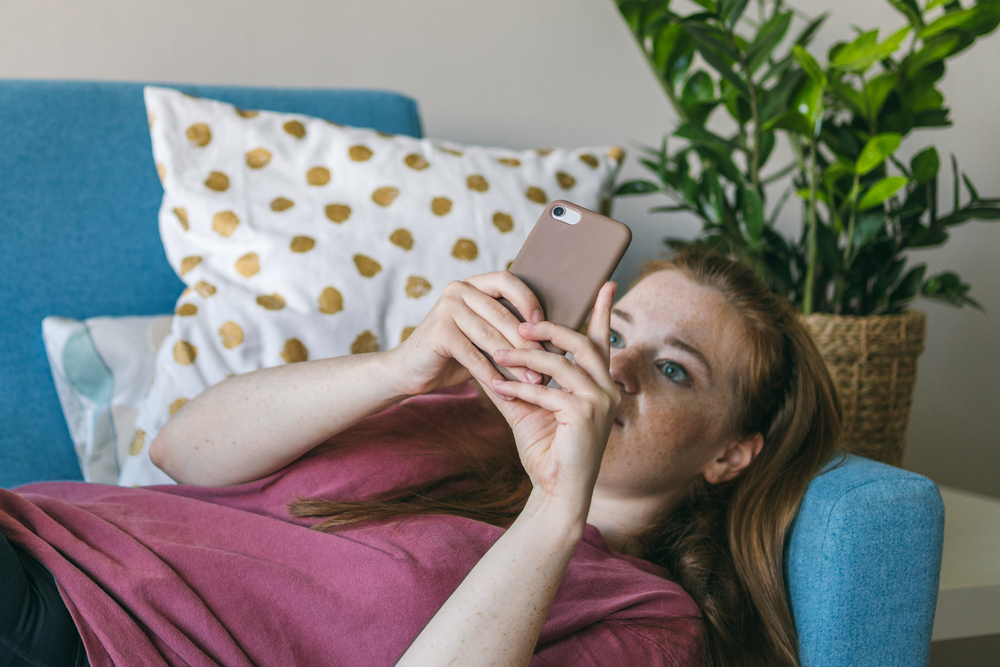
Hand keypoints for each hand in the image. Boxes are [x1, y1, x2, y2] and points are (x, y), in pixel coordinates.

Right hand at [387, 272, 547, 396]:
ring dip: (515, 363)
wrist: (409, 370)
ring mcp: (447, 308)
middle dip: (527, 343)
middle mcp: (458, 289)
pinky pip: (473, 355)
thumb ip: (507, 330)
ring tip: (533, 384)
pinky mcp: (439, 331)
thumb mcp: (483, 337)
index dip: (529, 300)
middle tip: (547, 367)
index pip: (507, 281)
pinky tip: (506, 391)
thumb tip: (552, 340)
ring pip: (491, 337)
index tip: (545, 325)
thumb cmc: (454, 355)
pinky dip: (491, 375)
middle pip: (502, 314)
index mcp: (473, 284)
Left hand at [484, 281, 620, 513]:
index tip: (605, 281)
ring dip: (525, 358)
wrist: (556, 491)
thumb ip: (522, 378)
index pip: (600, 339)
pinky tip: (498, 389)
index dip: (601, 310)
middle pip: (580, 342)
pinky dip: (520, 389)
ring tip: (497, 355)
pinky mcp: (586, 416)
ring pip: (561, 364)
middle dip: (547, 330)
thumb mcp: (532, 406)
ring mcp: (600, 402)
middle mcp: (607, 389)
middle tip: (517, 325)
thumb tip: (496, 350)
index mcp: (600, 383)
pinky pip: (548, 392)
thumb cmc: (546, 449)